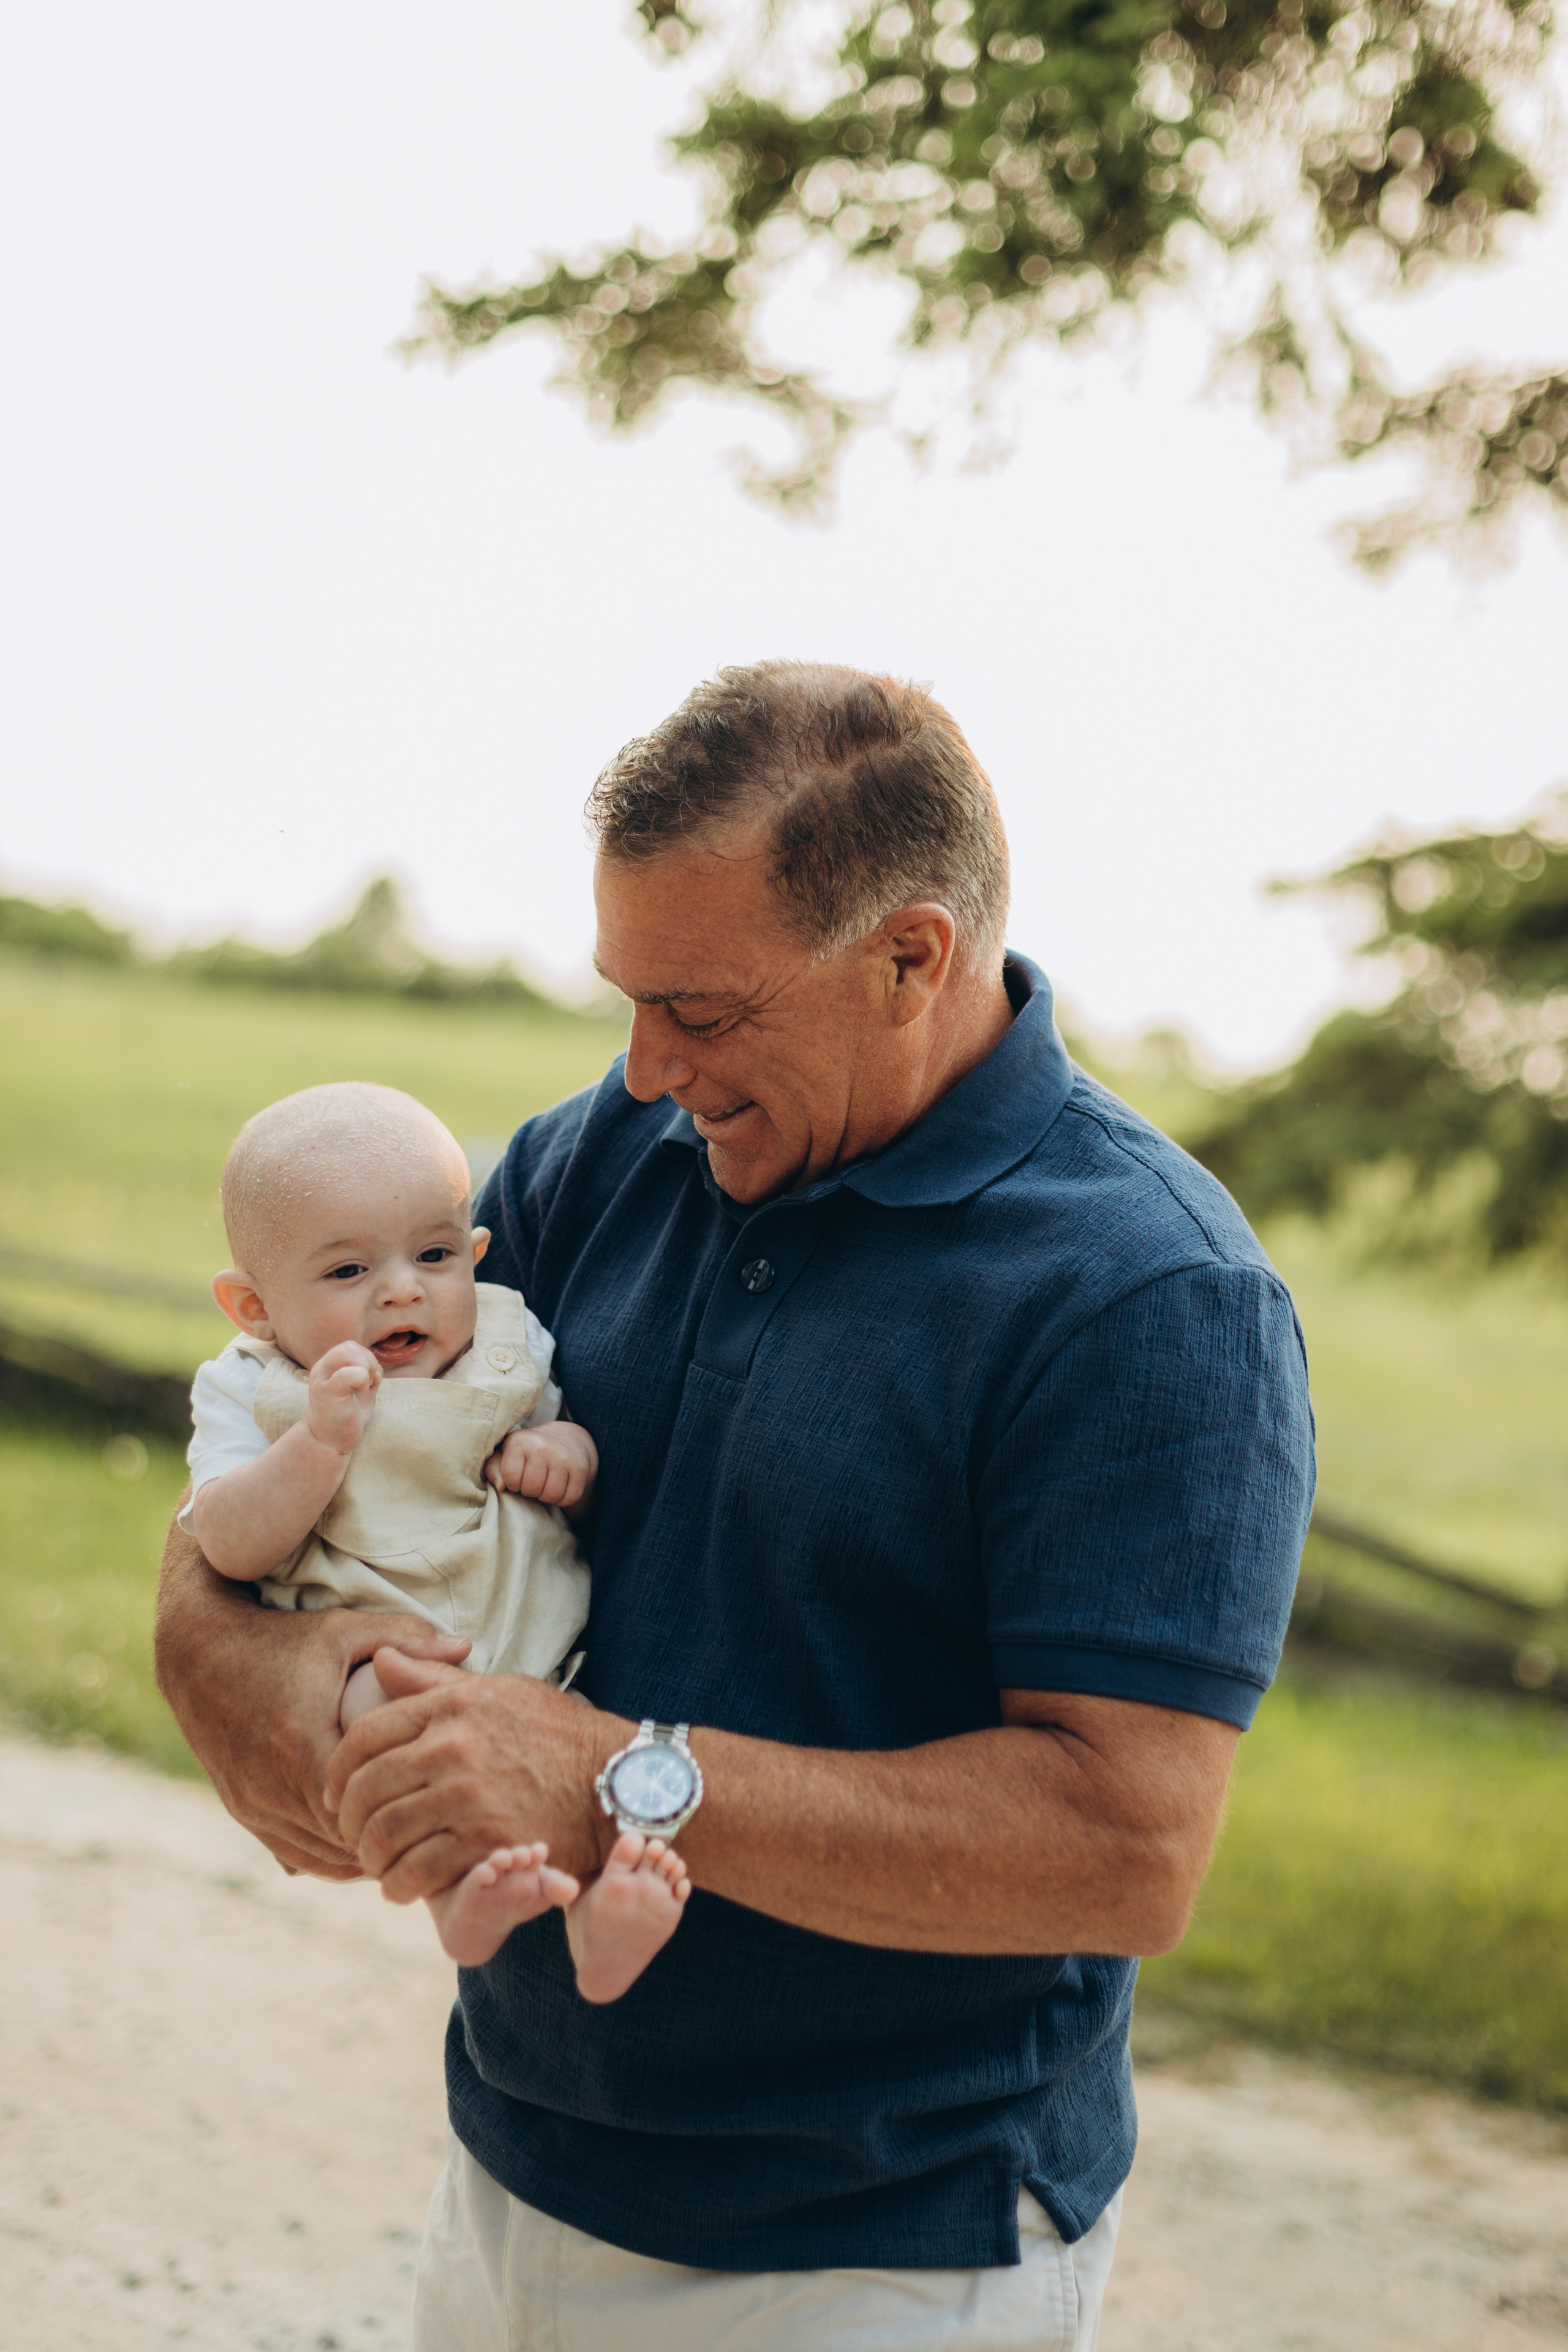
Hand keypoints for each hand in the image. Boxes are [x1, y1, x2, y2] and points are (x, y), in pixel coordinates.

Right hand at [155, 1520, 470, 1877]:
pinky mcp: (242, 1812)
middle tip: (435, 1829)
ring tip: (407, 1838)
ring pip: (321, 1855)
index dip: (405, 1807)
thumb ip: (406, 1640)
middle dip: (389, 1835)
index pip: (365, 1806)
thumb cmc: (278, 1639)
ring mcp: (253, 1806)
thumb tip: (466, 1647)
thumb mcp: (343, 1631)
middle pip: (346, 1839)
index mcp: (301, 1746)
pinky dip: (330, 1853)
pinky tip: (362, 1842)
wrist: (197, 1654)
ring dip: (361, 1851)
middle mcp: (272, 1787)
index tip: (439, 1800)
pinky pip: (295, 1853)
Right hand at [307, 1341, 380, 1453]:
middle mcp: (321, 1370)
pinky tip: (363, 1390)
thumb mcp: (358, 1389)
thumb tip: (377, 1367)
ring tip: (365, 1386)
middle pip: (349, 1347)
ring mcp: (321, 1380)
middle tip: (370, 1381)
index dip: (366, 1358)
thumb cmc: (346, 1415)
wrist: (329, 1442)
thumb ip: (366, 1374)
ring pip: (346, 1353)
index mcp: (328, 1367)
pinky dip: (362, 1378)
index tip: (369, 1379)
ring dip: (365, 1367)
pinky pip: (347, 1373)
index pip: (350, 1347)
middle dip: (368, 1361)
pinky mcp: (327, 1393)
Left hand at [325, 1651, 627, 1901]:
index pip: (365, 1735)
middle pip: (366, 1787)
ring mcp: (466, 1796)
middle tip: (353, 1834)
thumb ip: (435, 1680)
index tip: (335, 1791)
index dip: (337, 1769)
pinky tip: (402, 1886)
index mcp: (452, 1705)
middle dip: (347, 1818)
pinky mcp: (485, 1841)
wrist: (618, 1780)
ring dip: (370, 1856)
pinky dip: (401, 1884)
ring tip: (377, 1864)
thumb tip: (379, 1660)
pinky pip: (419, 1869)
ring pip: (385, 1832)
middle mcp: (452, 1746)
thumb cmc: (558, 1733)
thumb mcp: (500, 1690)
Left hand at [484, 1419, 597, 1512]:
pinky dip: (563, 1499)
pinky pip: (570, 1497)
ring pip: (551, 1495)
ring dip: (547, 1497)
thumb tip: (501, 1486)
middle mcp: (542, 1446)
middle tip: (533, 1482)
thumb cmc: (528, 1451)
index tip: (518, 1477)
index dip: (513, 1484)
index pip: (511, 1478)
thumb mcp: (506, 1454)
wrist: (566, 1438)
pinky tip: (560, 1487)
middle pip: (532, 1489)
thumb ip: (494, 1468)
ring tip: (545, 1485)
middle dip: (530, 1491)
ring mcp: (564, 1457)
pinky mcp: (580, 1469)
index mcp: (520, 1441)